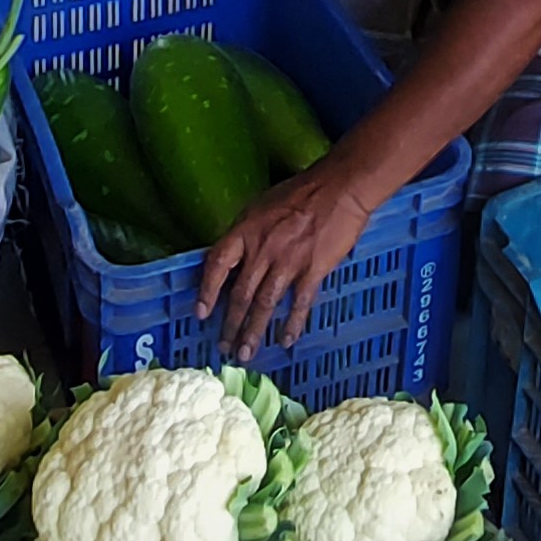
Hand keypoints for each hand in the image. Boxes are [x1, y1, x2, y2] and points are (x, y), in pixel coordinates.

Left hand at [198, 160, 376, 352]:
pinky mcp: (313, 270)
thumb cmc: (302, 191)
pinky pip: (299, 303)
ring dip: (254, 332)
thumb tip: (235, 259)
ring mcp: (288, 262)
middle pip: (241, 294)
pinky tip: (286, 340)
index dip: (207, 291)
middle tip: (223, 348)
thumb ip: (248, 233)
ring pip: (265, 304)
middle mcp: (263, 249)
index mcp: (247, 230)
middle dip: (230, 325)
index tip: (200, 313)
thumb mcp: (263, 205)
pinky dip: (292, 324)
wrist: (341, 188)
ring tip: (246, 353)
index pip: (218, 264)